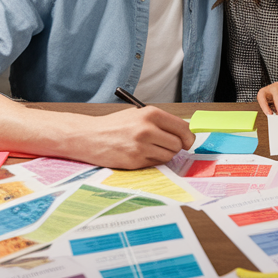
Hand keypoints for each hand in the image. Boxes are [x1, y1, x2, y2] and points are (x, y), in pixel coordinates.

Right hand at [64, 106, 195, 169]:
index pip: (183, 128)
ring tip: (149, 148)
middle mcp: (148, 129)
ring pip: (169, 156)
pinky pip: (155, 163)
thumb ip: (159, 122)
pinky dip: (152, 161)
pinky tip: (139, 154)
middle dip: (175, 147)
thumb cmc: (114, 125)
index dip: (188, 136)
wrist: (89, 136)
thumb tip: (183, 132)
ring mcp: (141, 146)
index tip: (187, 141)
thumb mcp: (137, 114)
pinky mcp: (135, 160)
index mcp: (150, 114)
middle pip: (178, 144)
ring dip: (163, 154)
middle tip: (165, 145)